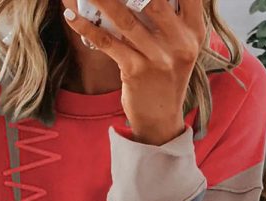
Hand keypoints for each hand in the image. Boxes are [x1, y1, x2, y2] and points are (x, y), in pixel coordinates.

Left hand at [62, 0, 206, 145]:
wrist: (160, 120)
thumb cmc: (165, 77)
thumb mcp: (179, 46)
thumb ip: (170, 17)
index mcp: (194, 30)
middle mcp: (180, 42)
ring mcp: (158, 58)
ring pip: (125, 18)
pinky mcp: (137, 72)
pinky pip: (108, 43)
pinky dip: (87, 27)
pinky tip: (71, 15)